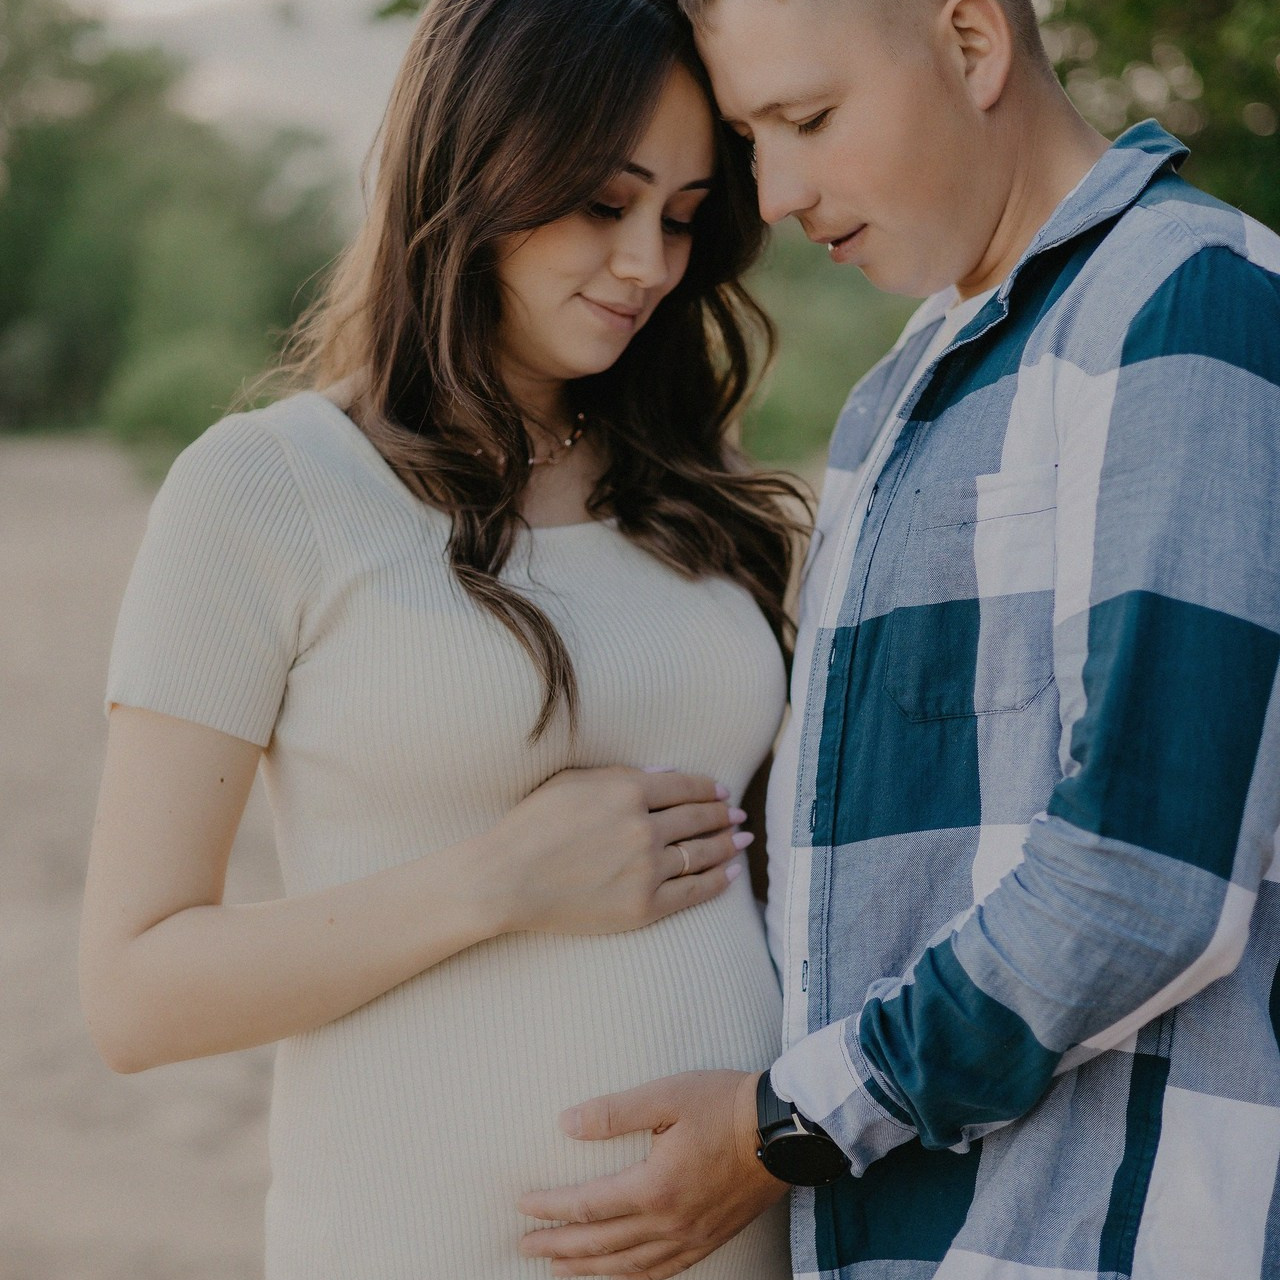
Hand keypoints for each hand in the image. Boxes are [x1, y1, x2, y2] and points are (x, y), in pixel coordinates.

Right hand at [486, 767, 749, 935]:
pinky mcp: (644, 906)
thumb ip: (621, 774)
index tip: (720, 791)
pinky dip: (717, 880)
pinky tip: (731, 873)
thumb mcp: (573, 781)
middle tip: (737, 813)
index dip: (708, 788)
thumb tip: (666, 775)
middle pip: (699, 818)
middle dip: (723, 814)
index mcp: (628, 790)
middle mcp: (644, 828)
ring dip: (728, 844)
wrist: (507, 879)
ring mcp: (647, 869)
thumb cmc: (532, 824)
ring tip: (742, 839)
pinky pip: (693, 891)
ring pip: (701, 853)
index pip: (685, 786)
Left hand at [518, 1070, 785, 1278]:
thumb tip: (565, 1123)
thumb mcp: (666, 1095)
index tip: (521, 1204)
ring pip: (628, 1266)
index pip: (588, 1206)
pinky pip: (661, 1272)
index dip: (551, 1208)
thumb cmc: (724, 1104)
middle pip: (601, 1245)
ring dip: (588, 1268)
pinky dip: (630, 1277)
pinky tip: (619, 1274)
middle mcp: (670, 1223)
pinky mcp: (709, 1240)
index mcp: (655, 1188)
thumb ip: (614, 1112)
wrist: (784, 1129)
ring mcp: (691, 1238)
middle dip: (558, 1245)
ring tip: (558, 1266)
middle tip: (523, 1245)